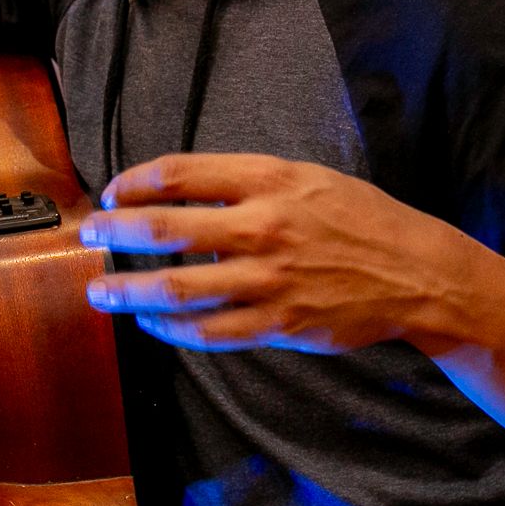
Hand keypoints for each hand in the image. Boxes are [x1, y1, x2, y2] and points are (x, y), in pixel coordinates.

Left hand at [78, 153, 475, 356]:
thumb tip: (178, 189)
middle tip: (87, 237)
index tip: (111, 194)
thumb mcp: (304, 177)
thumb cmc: (358, 218)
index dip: (133, 183)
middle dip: (114, 233)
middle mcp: (262, 226)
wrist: (417, 272)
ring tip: (100, 291)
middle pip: (164, 228)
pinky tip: (151, 324)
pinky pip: (209, 331)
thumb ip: (244, 182)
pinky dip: (171, 329)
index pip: (178, 174)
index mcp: (267, 180)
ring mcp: (268, 279)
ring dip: (128, 290)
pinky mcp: (278, 323)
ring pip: (176, 288)